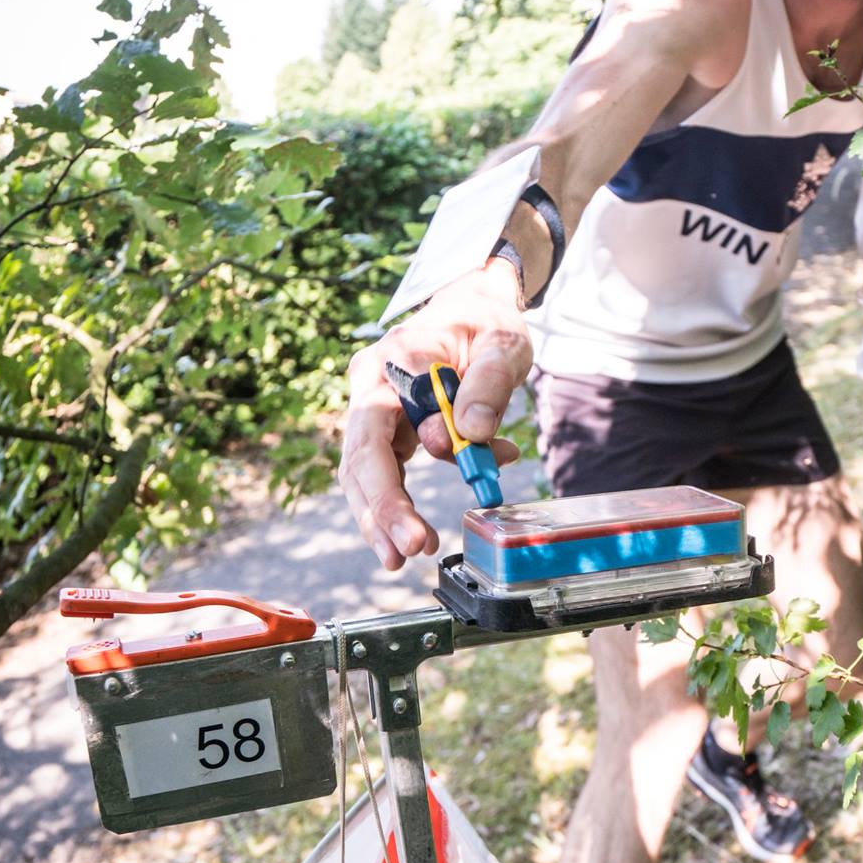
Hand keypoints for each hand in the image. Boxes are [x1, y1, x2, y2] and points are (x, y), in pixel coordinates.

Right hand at [338, 261, 530, 570]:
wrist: (476, 307)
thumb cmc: (487, 322)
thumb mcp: (503, 345)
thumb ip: (488, 386)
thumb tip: (469, 436)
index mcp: (391, 363)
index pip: (372, 433)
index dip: (387, 488)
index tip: (414, 529)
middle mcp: (370, 387)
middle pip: (359, 461)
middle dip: (380, 513)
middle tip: (405, 554)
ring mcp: (377, 410)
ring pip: (365, 474)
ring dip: (382, 518)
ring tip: (405, 555)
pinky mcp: (391, 429)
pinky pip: (388, 472)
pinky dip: (403, 504)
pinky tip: (423, 532)